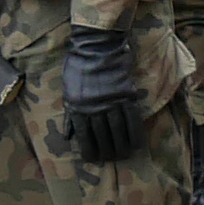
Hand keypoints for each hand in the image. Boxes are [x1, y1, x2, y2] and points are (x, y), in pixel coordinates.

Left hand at [61, 23, 143, 162]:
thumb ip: (69, 113)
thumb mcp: (68, 90)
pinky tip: (137, 143)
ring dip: (121, 146)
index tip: (93, 159)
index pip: (84, 135)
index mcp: (77, 106)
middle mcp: (94, 107)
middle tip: (112, 159)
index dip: (89, 150)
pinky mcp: (125, 95)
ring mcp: (110, 101)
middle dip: (107, 151)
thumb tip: (67, 135)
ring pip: (117, 130)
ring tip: (124, 155)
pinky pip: (132, 118)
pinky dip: (134, 133)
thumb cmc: (79, 65)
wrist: (97, 45)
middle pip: (101, 135)